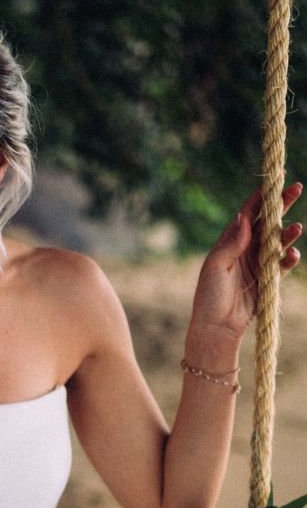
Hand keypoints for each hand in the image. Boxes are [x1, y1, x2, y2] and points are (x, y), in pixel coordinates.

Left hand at [191, 179, 302, 341]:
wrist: (216, 327)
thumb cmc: (210, 295)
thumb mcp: (216, 266)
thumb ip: (232, 243)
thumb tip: (245, 218)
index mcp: (230, 241)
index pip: (248, 213)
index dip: (261, 197)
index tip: (275, 180)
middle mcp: (246, 248)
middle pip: (268, 221)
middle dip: (282, 205)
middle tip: (297, 189)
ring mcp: (258, 263)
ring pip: (278, 241)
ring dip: (288, 233)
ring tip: (296, 229)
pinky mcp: (267, 279)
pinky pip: (282, 264)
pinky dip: (289, 259)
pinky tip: (292, 255)